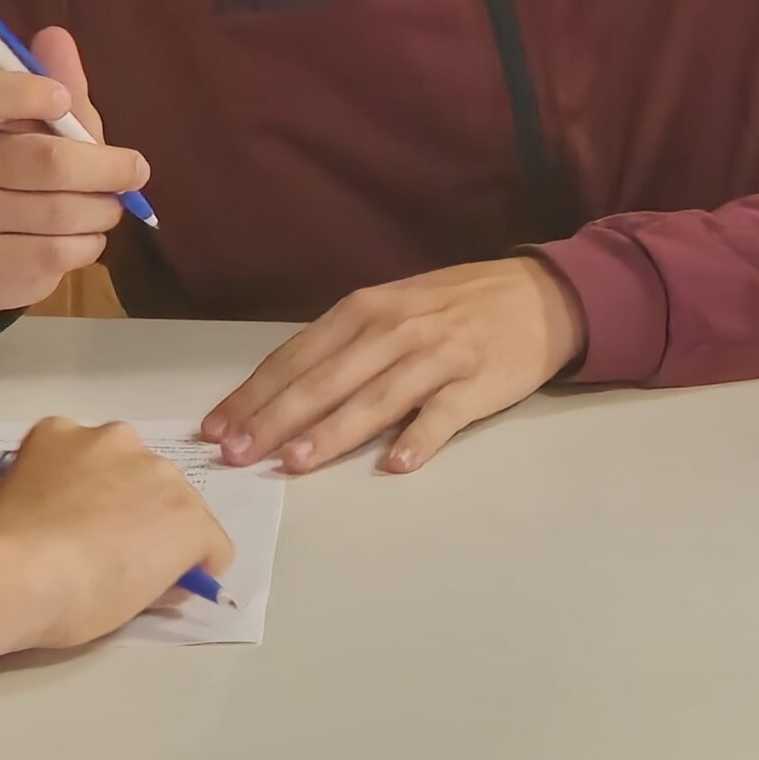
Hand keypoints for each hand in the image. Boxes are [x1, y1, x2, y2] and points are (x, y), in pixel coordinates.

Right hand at [0, 26, 145, 314]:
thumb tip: (55, 35)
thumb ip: (63, 87)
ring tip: (106, 208)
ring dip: (102, 211)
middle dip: (106, 169)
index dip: (28, 92)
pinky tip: (81, 239)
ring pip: (60, 212)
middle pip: (46, 160)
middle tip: (136, 172)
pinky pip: (58, 252)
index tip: (65, 101)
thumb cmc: (34, 178)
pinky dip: (89, 245)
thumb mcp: (53, 129)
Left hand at [0, 418, 233, 648]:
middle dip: (143, 515)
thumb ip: (159, 580)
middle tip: (102, 547)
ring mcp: (110, 443)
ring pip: (120, 461)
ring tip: (64, 517)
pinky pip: (69, 445)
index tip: (154, 578)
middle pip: (163, 493)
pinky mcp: (59, 431)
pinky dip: (60, 464)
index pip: (206, 541)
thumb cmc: (76, 602)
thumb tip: (160, 575)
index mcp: (189, 518)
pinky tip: (38, 494)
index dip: (183, 563)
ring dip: (106, 482)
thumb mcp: (133, 608)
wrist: (10, 575)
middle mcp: (161, 468)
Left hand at [202, 258, 581, 474]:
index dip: (256, 392)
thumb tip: (284, 393)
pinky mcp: (478, 383)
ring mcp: (440, 356)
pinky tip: (395, 464)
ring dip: (335, 430)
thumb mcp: (396, 306)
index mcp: (369, 308)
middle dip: (277, 417)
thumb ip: (347, 345)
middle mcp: (398, 328)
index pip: (299, 354)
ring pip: (377, 396)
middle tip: (237, 453)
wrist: (542, 295)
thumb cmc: (457, 304)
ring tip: (296, 462)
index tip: (217, 429)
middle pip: (328, 378)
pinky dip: (419, 438)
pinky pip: (444, 414)